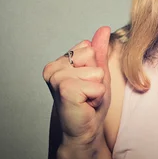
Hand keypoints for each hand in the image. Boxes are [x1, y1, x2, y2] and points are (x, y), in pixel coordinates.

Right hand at [42, 26, 111, 147]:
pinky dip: (97, 96)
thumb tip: (103, 28)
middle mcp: (53, 67)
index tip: (87, 84)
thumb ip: (99, 50)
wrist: (85, 130)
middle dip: (97, 76)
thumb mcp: (99, 72)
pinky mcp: (65, 89)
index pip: (88, 47)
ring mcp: (57, 78)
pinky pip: (96, 85)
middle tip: (88, 93)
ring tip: (86, 99)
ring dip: (97, 88)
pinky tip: (86, 104)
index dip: (95, 67)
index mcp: (59, 61)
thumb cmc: (90, 103)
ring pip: (95, 70)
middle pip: (91, 55)